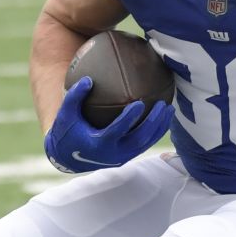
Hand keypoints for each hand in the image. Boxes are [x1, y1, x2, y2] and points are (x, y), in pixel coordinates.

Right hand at [43, 76, 172, 172]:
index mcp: (98, 143)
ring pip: (146, 143)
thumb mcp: (66, 114)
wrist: (68, 157)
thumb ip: (74, 96)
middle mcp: (112, 153)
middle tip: (162, 105)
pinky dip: (156, 131)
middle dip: (152, 122)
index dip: (129, 119)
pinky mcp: (127, 157)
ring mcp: (121, 157)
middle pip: (138, 139)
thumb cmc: (67, 131)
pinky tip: (164, 117)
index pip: (117, 131)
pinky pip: (145, 144)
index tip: (139, 103)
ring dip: (160, 127)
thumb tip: (88, 79)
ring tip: (169, 109)